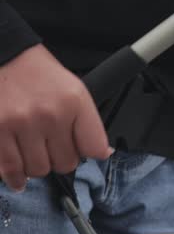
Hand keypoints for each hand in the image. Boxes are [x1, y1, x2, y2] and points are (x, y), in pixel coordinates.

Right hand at [0, 45, 110, 191]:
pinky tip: (18, 177)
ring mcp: (22, 124)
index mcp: (75, 102)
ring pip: (39, 170)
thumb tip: (104, 153)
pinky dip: (15, 177)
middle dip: (60, 159)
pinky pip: (10, 169)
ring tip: (33, 152)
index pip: (94, 148)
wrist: (3, 56)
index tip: (79, 149)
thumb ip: (89, 123)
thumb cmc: (38, 75)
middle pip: (66, 163)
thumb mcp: (74, 90)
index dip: (87, 152)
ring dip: (37, 167)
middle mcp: (51, 114)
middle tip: (51, 148)